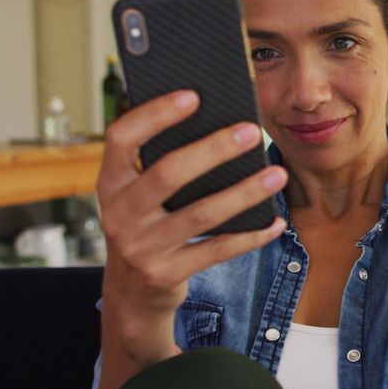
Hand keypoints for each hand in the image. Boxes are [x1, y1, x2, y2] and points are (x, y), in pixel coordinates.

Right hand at [96, 90, 285, 346]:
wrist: (133, 293)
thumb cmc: (149, 225)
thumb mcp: (141, 196)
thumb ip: (164, 164)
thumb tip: (221, 125)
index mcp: (110, 183)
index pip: (121, 138)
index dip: (154, 115)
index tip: (192, 96)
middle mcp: (119, 214)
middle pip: (168, 174)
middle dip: (213, 150)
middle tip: (252, 131)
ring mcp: (140, 247)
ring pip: (201, 214)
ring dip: (244, 192)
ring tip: (277, 175)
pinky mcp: (165, 274)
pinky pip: (216, 251)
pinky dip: (250, 236)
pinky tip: (275, 222)